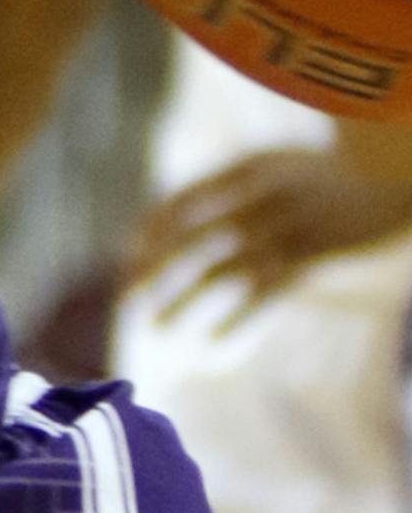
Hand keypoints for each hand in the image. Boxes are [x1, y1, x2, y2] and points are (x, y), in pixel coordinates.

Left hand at [122, 145, 411, 328]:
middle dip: (154, 270)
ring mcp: (289, 226)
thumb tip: (186, 217)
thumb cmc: (335, 175)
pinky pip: (264, 295)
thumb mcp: (283, 163)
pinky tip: (213, 349)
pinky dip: (236, 323)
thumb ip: (238, 186)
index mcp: (249, 167)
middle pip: (192, 237)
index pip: (183, 199)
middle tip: (127, 300)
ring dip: (184, 302)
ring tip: (156, 330)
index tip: (128, 257)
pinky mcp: (314, 257)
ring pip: (221, 270)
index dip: (150, 230)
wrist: (398, 178)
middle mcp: (263, 194)